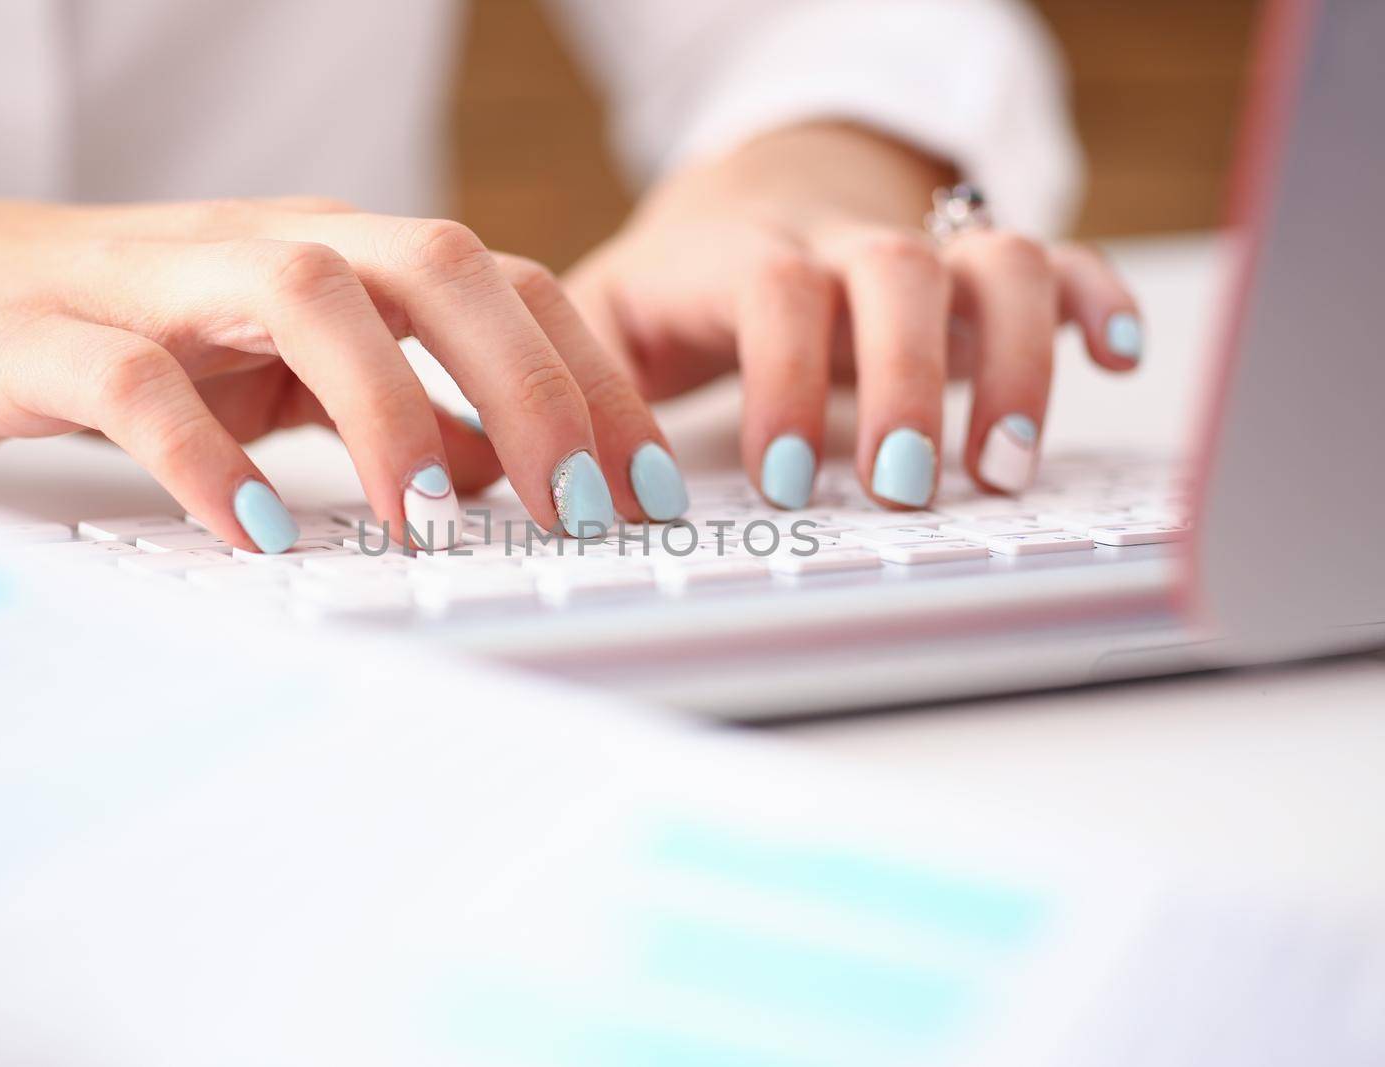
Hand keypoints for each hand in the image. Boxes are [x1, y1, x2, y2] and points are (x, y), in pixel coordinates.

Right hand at [0, 176, 680, 551]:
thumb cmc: (118, 332)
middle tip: (586, 510)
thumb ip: (391, 405)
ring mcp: (161, 282)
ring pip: (306, 294)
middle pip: (438, 266)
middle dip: (532, 386)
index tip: (649, 489)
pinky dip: (209, 460)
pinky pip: (138, 384)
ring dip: (388, 411)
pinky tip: (260, 535)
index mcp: (338, 257)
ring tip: (433, 525)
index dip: (590, 378)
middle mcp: (268, 249)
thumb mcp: (282, 372)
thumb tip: (503, 466)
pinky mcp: (50, 334)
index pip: (504, 287)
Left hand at [565, 123, 1142, 509]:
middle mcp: (846, 244)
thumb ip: (584, 380)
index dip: (786, 376)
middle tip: (901, 491)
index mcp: (746, 254)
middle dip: (908, 385)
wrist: (754, 191)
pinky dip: (1097, 298)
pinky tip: (1117, 354)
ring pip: (997, 261)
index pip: (776, 288)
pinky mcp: (979, 270)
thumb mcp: (608, 317)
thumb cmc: (678, 280)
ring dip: (1017, 360)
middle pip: (898, 273)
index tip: (781, 482)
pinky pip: (1060, 259)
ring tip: (1002, 470)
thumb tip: (559, 481)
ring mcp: (926, 250)